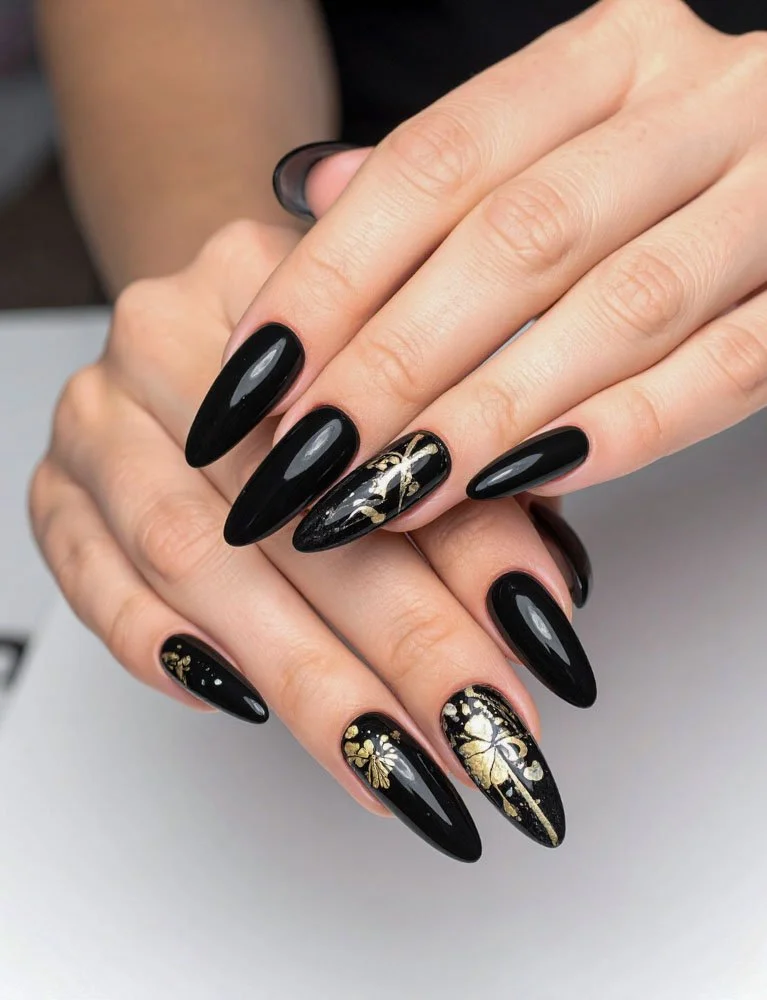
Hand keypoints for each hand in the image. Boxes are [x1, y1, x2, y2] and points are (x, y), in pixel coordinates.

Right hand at [29, 213, 590, 859]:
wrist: (208, 334)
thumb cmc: (325, 372)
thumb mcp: (412, 398)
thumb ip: (473, 485)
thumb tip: (537, 613)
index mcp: (280, 280)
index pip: (381, 428)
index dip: (470, 549)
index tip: (541, 650)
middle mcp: (171, 334)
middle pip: (291, 504)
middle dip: (400, 645)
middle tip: (481, 741)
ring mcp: (100, 413)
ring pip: (193, 558)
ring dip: (302, 678)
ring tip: (394, 765)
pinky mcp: (55, 482)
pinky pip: (85, 573)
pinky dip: (160, 648)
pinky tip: (242, 705)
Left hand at [195, 0, 766, 550]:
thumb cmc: (675, 164)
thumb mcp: (562, 133)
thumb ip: (449, 169)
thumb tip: (310, 192)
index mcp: (608, 56)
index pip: (435, 163)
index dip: (333, 275)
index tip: (256, 375)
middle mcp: (697, 101)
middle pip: (514, 240)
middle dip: (395, 362)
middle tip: (306, 460)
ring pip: (617, 307)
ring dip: (489, 411)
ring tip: (390, 493)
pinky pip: (729, 366)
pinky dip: (623, 430)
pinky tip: (524, 485)